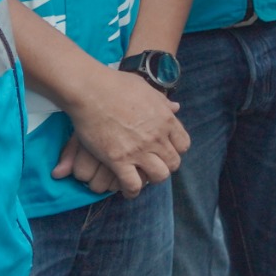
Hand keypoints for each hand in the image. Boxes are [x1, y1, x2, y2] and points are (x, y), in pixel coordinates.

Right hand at [57, 64, 187, 195]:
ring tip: (142, 178)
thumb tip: (175, 107)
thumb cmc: (116, 85)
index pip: (183, 144)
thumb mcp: (147, 89)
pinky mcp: (118, 160)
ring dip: (151, 179)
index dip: (175, 150)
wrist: (92, 91)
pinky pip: (133, 185)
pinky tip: (129, 190)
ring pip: (158, 176)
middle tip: (153, 166)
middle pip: (173, 163)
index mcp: (166, 119)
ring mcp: (139, 150)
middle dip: (165, 166)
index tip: (166, 151)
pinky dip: (133, 191)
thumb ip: (162, 102)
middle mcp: (157, 137)